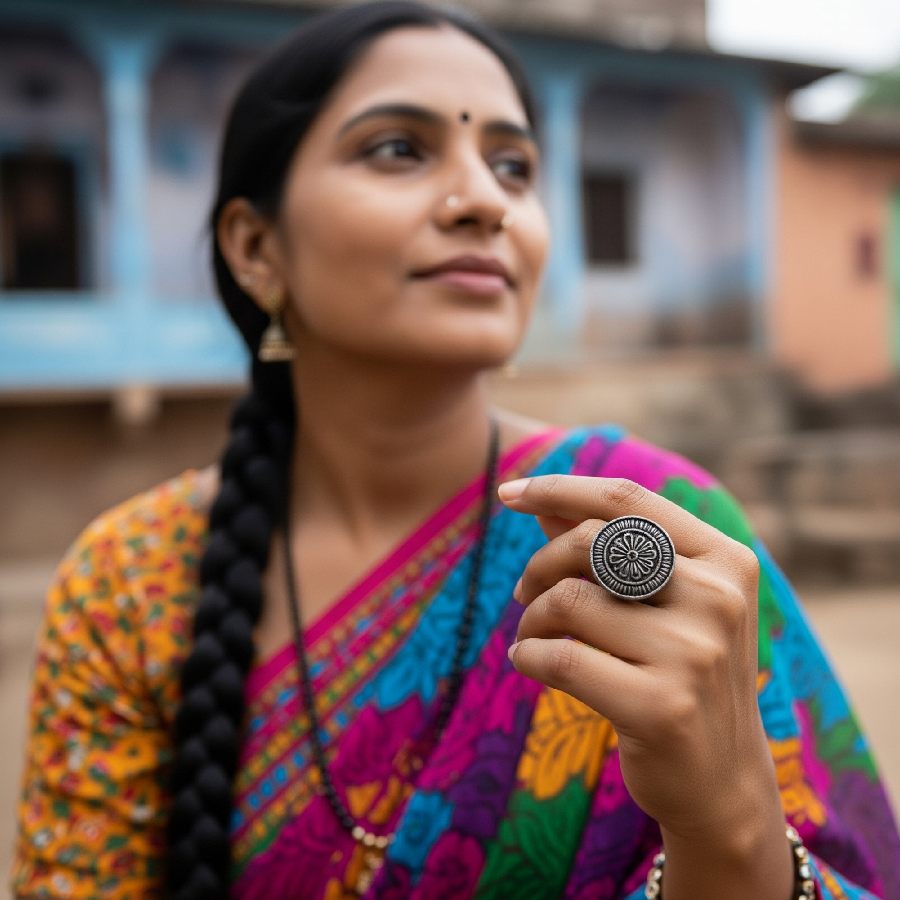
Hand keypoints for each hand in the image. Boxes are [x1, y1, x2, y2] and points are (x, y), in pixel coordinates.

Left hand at [498, 474, 779, 842]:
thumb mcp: (662, 604)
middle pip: (590, 542)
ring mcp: (694, 653)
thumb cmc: (679, 674)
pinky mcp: (661, 706)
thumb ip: (608, 549)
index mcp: (726, 560)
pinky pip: (561, 658)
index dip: (559, 488)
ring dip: (530, 619)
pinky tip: (529, 664)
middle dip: (540, 563)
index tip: (509, 493)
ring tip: (531, 638)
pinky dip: (529, 656)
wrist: (721, 781)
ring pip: (568, 600)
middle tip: (522, 593)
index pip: (626, 500)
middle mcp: (717, 599)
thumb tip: (543, 502)